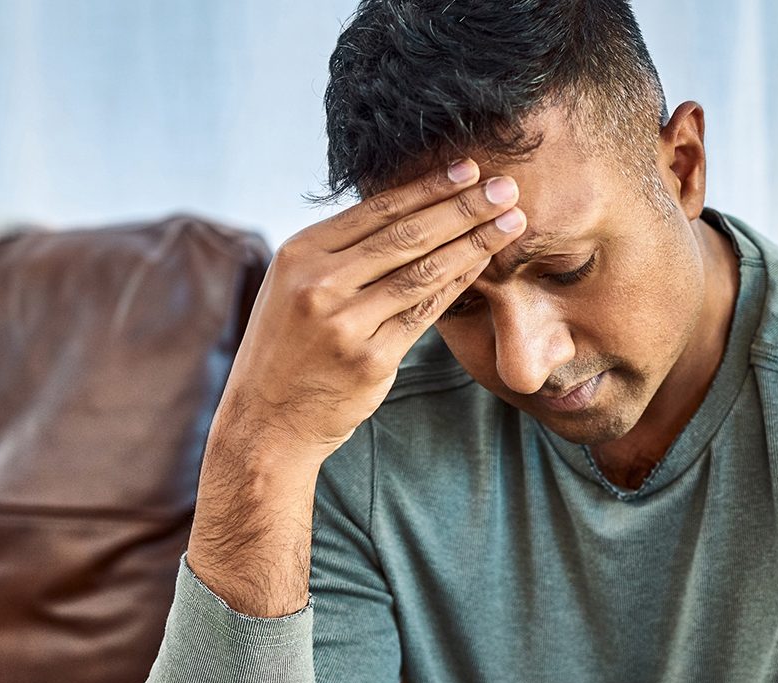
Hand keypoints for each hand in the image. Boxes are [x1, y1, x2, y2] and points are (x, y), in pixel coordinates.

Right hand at [216, 158, 526, 461]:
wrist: (265, 418)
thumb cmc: (289, 344)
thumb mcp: (294, 284)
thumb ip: (341, 251)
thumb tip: (408, 208)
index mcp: (299, 254)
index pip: (376, 210)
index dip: (428, 187)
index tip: (469, 168)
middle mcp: (319, 284)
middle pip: (406, 235)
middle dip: (463, 207)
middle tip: (506, 186)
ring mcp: (345, 324)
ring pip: (423, 272)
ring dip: (474, 242)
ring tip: (511, 221)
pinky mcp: (371, 359)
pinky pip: (425, 314)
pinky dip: (459, 285)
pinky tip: (484, 264)